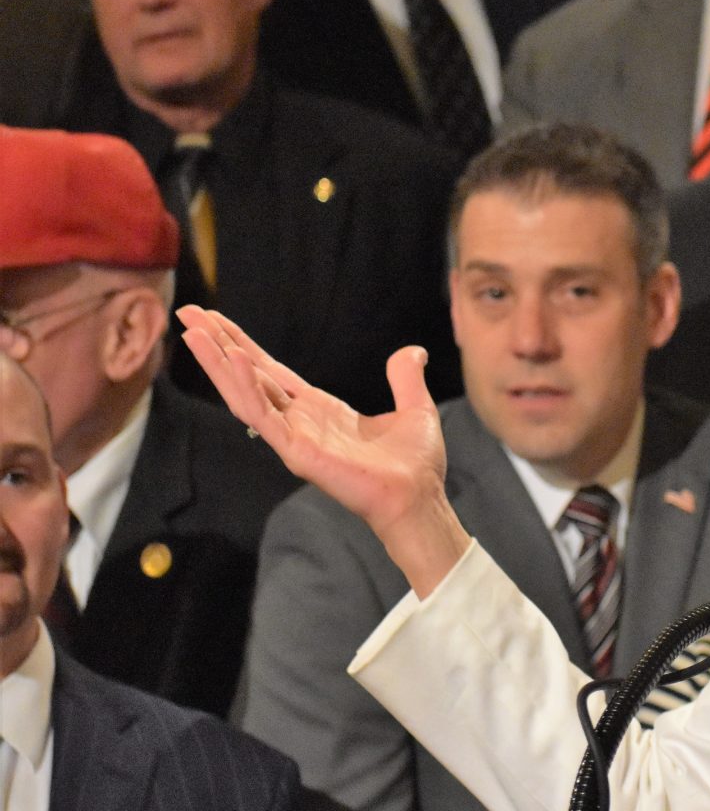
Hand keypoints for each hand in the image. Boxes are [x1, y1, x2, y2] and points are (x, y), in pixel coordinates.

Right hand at [179, 306, 469, 594]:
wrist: (420, 497)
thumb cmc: (416, 465)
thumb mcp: (415, 408)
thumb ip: (405, 378)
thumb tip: (413, 351)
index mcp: (319, 409)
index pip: (270, 370)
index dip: (242, 345)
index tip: (215, 318)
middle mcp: (300, 421)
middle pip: (248, 376)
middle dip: (218, 346)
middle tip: (188, 314)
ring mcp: (294, 437)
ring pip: (245, 394)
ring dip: (219, 363)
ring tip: (194, 332)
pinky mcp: (297, 452)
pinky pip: (264, 416)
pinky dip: (247, 387)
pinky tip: (234, 360)